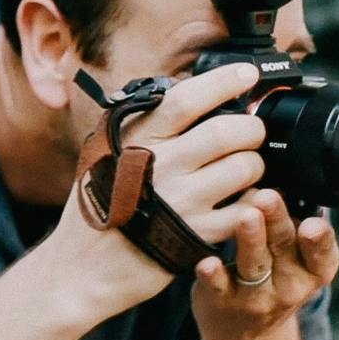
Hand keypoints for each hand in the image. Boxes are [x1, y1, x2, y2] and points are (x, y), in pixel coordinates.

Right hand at [107, 63, 269, 243]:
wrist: (83, 266)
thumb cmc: (99, 205)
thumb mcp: (107, 153)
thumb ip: (144, 124)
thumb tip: (186, 91)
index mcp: (137, 139)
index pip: (186, 99)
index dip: (223, 81)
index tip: (247, 73)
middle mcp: (160, 166)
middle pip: (228, 132)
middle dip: (251, 128)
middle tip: (251, 132)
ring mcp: (181, 202)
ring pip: (245, 168)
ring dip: (255, 165)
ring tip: (246, 169)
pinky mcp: (197, 235)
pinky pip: (246, 209)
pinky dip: (255, 201)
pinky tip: (244, 200)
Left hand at [192, 188, 338, 339]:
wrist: (244, 337)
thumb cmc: (272, 278)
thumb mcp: (296, 260)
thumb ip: (295, 226)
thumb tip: (294, 172)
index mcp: (312, 270)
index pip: (322, 254)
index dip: (319, 240)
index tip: (312, 223)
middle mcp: (288, 284)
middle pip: (284, 247)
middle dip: (278, 221)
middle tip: (268, 196)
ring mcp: (254, 296)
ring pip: (254, 264)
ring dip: (250, 240)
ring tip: (245, 216)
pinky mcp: (222, 301)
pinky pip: (218, 287)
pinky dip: (213, 275)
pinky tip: (207, 262)